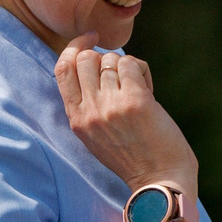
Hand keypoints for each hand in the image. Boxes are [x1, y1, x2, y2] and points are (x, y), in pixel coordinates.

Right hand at [53, 36, 200, 198]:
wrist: (160, 181)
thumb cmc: (133, 157)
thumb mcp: (95, 135)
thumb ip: (87, 105)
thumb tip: (92, 62)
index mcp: (76, 119)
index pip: (62, 68)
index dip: (74, 47)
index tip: (90, 40)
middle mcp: (90, 111)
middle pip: (87, 57)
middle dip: (105, 59)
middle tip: (122, 76)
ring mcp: (111, 105)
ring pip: (112, 59)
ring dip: (128, 68)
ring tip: (138, 90)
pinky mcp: (135, 100)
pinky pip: (132, 63)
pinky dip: (141, 71)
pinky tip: (148, 89)